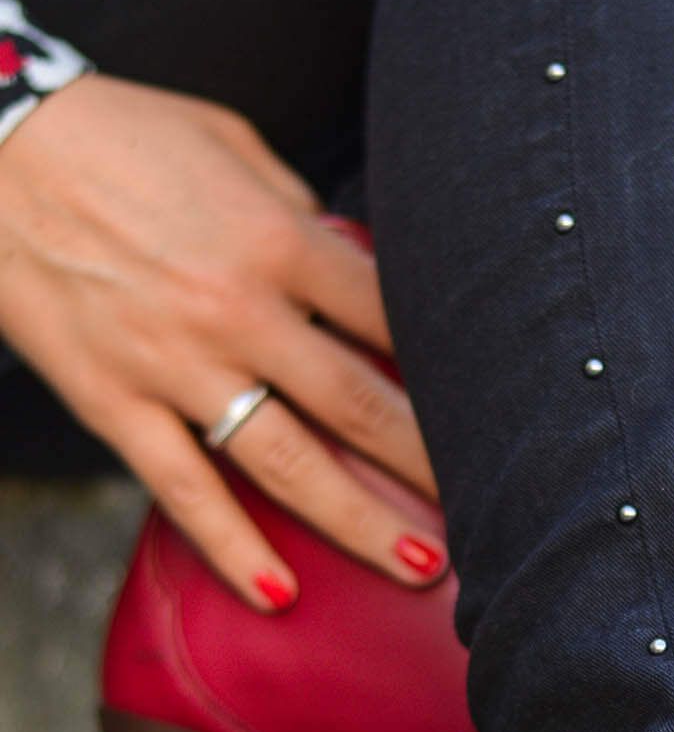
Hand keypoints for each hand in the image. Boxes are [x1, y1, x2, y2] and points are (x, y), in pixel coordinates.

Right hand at [0, 73, 445, 610]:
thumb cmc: (120, 135)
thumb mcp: (231, 146)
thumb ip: (302, 213)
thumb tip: (360, 265)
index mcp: (278, 239)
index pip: (393, 316)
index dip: (454, 369)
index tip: (501, 412)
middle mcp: (237, 309)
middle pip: (361, 404)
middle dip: (434, 465)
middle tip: (496, 513)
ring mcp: (175, 364)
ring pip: (288, 463)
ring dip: (361, 522)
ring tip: (424, 567)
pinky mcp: (114, 401)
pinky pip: (184, 489)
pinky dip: (231, 548)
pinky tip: (278, 596)